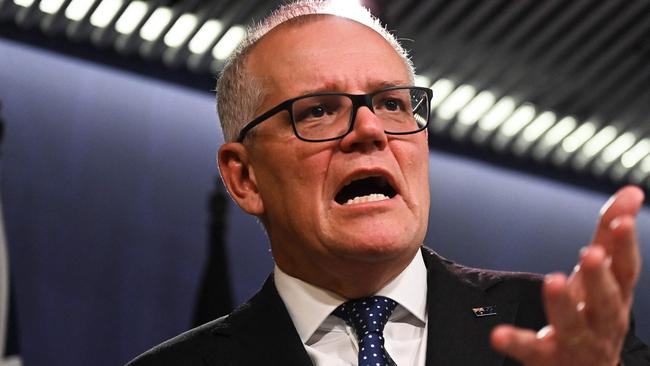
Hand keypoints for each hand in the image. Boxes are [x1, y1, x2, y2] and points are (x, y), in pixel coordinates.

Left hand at [491, 186, 644, 365]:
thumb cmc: (595, 314)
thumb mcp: (603, 276)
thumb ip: (610, 236)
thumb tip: (631, 191)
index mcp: (615, 298)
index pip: (626, 271)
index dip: (626, 246)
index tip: (621, 222)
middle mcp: (601, 322)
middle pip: (605, 301)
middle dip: (600, 277)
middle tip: (590, 253)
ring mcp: (575, 342)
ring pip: (572, 324)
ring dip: (562, 303)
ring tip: (553, 280)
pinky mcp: (546, 357)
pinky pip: (530, 349)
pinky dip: (516, 341)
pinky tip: (498, 334)